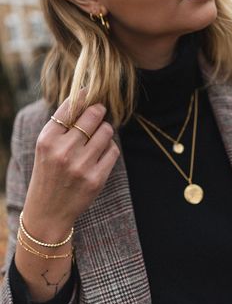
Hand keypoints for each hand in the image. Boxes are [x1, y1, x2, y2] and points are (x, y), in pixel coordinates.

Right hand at [22, 92, 119, 240]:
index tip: (90, 91)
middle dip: (99, 110)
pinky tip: (100, 153)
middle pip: (94, 115)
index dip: (84, 95)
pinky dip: (109, 148)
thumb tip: (87, 99)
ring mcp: (81, 166)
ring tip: (98, 135)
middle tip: (100, 111)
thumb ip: (62, 126)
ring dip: (105, 130)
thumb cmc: (48, 174)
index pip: (70, 106)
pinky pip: (113, 150)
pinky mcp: (96, 179)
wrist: (48, 211)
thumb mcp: (46, 148)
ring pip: (107, 131)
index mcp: (47, 140)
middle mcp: (63, 151)